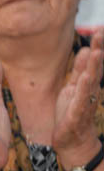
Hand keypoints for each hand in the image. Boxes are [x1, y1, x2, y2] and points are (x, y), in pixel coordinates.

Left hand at [54, 28, 103, 166]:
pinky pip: (82, 98)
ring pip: (91, 80)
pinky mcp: (77, 112)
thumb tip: (84, 50)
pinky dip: (85, 87)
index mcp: (87, 83)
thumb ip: (79, 71)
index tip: (99, 29)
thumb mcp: (72, 88)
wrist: (72, 141)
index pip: (93, 61)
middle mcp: (90, 90)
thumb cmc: (71, 113)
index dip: (96, 45)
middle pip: (95, 67)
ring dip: (94, 65)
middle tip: (101, 32)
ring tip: (96, 50)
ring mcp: (85, 100)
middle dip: (98, 50)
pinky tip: (87, 76)